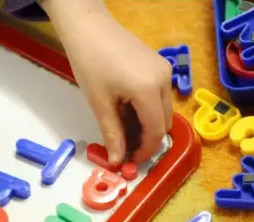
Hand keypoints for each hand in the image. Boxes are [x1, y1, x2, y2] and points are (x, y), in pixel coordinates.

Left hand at [42, 0, 172, 163]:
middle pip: (164, 121)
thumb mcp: (99, 102)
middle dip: (146, 139)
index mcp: (150, 90)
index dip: (144, 150)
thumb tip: (117, 161)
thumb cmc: (89, 63)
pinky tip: (127, 109)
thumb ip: (112, 133)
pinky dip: (147, 108)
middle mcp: (164, 80)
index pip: (156, 131)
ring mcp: (164, 70)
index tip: (130, 161)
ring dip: (147, 123)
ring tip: (122, 127)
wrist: (89, 27)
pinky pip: (159, 94)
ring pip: (163, 109)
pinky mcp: (159, 64)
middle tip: (124, 146)